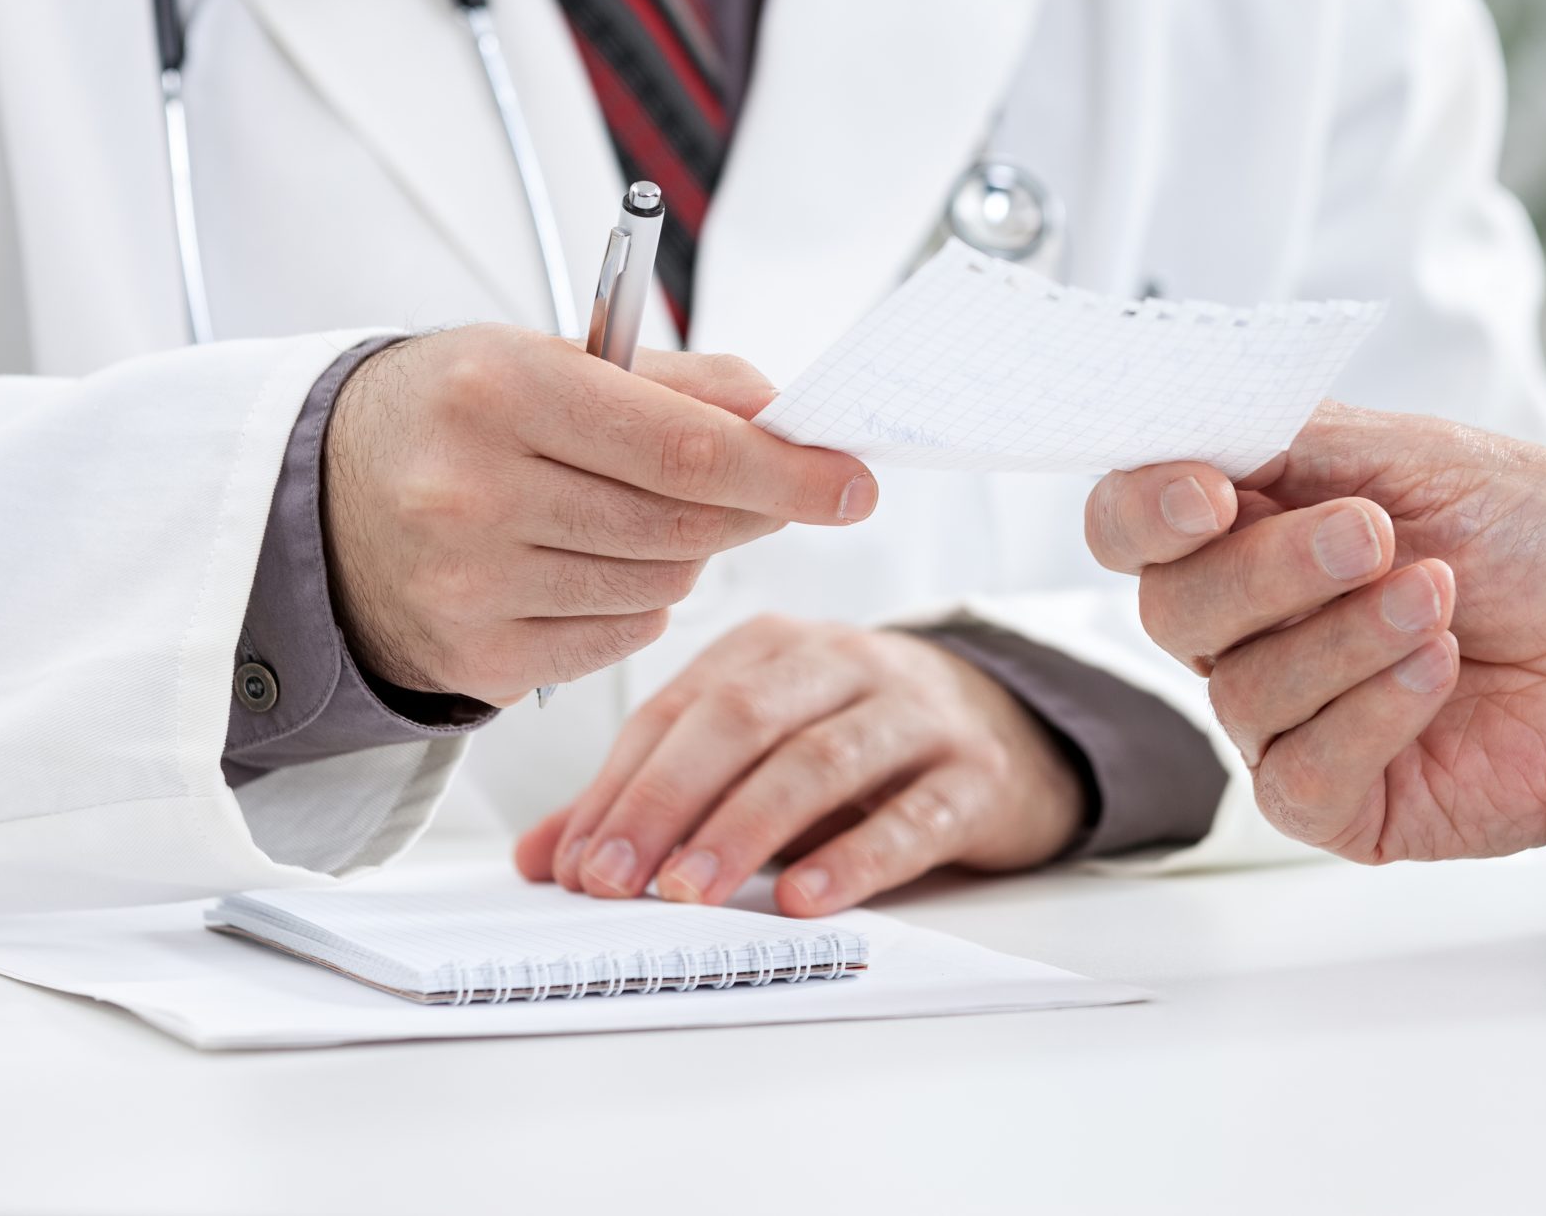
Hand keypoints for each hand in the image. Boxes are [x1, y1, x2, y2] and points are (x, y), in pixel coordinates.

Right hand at [322, 329, 877, 707]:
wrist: (315, 499)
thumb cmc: (449, 415)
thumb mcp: (544, 356)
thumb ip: (675, 381)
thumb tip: (781, 409)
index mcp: (497, 391)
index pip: (683, 446)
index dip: (784, 469)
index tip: (852, 479)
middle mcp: (472, 492)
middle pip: (681, 527)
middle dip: (749, 510)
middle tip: (773, 489)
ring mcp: (468, 588)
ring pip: (659, 589)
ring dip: (684, 556)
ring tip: (641, 513)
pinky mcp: (473, 660)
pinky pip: (616, 641)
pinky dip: (635, 606)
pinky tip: (593, 563)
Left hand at [514, 616, 1086, 915]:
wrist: (1005, 728)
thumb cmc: (852, 741)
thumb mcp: (750, 753)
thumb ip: (649, 799)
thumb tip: (540, 858)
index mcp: (772, 647)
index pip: (679, 709)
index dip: (621, 786)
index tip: (576, 863)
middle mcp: (841, 662)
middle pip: (741, 722)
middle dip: (668, 803)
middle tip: (617, 880)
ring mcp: (914, 713)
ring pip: (818, 762)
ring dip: (744, 831)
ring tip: (689, 896)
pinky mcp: (974, 773)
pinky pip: (912, 815)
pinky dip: (854, 858)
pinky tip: (803, 898)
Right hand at [1084, 405, 1545, 863]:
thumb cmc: (1531, 531)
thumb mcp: (1409, 452)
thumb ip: (1286, 439)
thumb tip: (1185, 432)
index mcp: (1245, 527)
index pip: (1129, 525)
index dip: (1143, 511)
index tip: (1208, 495)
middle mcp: (1248, 626)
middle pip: (1173, 609)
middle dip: (1272, 568)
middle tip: (1375, 534)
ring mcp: (1288, 718)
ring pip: (1241, 690)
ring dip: (1345, 637)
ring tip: (1438, 600)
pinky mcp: (1341, 803)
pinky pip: (1299, 773)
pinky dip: (1369, 713)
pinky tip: (1438, 670)